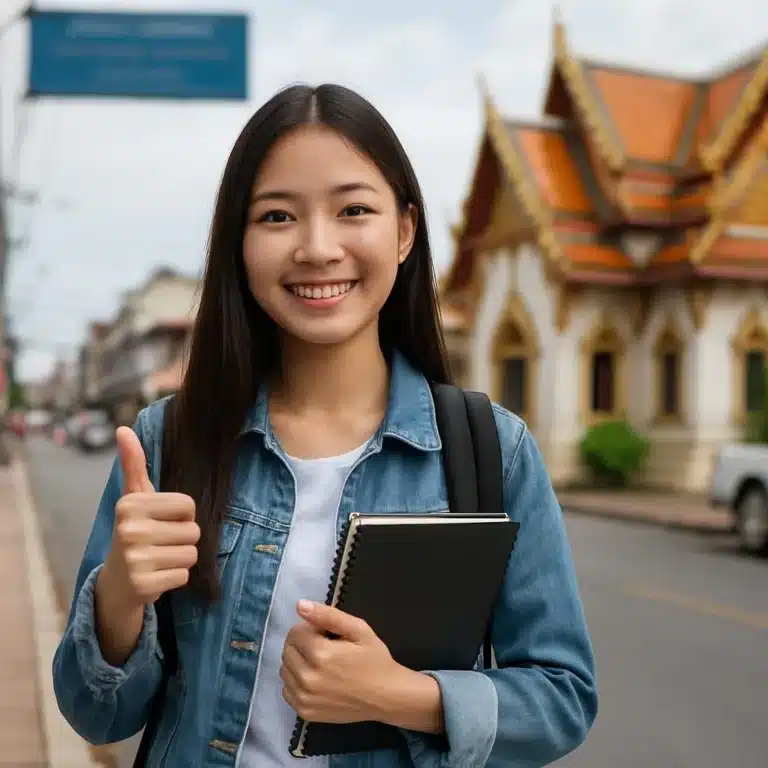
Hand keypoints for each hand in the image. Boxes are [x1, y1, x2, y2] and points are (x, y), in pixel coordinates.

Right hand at [102, 426, 199, 608]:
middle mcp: (130, 529)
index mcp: (131, 504)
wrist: (116, 582)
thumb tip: (124, 429)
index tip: (162, 521)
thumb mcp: (134, 498)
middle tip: (160, 543)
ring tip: (159, 559)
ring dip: (180, 559)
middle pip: (193, 531)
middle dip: (182, 539)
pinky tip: (156, 576)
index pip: (188, 505)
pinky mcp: (143, 585)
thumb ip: (134, 464)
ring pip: (191, 554)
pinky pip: (184, 576)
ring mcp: (135, 559)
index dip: (183, 515)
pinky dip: (175, 578)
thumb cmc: (135, 531)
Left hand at [280, 600, 399, 723]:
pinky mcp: (304, 713)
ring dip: (298, 662)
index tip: (327, 635)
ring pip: (284, 670)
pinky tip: (316, 679)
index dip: (311, 629)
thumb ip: (327, 615)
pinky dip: (296, 682)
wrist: (386, 696)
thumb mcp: (358, 629)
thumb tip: (299, 605)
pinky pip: (287, 690)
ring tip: (321, 663)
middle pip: (287, 650)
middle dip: (302, 643)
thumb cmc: (375, 660)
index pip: (295, 632)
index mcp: (320, 654)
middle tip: (325, 647)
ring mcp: (304, 698)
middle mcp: (307, 678)